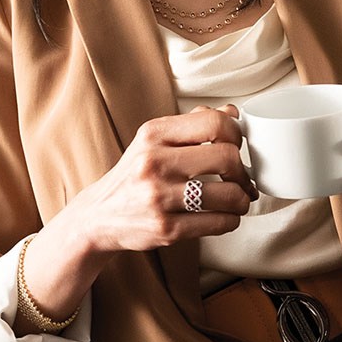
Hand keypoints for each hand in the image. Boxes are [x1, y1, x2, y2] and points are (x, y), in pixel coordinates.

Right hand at [73, 104, 259, 255]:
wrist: (98, 215)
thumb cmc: (133, 176)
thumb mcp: (153, 141)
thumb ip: (192, 124)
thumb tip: (231, 112)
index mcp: (153, 135)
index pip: (214, 122)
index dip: (236, 134)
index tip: (236, 146)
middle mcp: (154, 163)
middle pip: (227, 157)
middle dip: (242, 171)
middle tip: (240, 179)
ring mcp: (159, 198)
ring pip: (229, 195)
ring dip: (242, 200)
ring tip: (238, 200)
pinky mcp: (166, 229)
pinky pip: (219, 223)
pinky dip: (231, 220)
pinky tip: (224, 216)